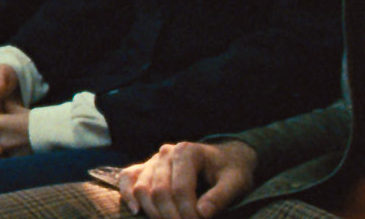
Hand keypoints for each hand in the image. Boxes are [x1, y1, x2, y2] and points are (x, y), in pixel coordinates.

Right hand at [118, 140, 257, 218]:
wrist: (225, 158)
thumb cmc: (231, 171)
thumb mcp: (236, 182)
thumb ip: (220, 197)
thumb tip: (202, 214)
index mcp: (187, 152)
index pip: (181, 188)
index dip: (188, 212)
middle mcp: (165, 153)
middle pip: (159, 190)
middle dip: (171, 216)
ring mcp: (153, 160)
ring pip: (142, 188)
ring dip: (153, 212)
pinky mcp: (146, 168)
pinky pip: (128, 178)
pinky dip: (128, 195)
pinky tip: (136, 211)